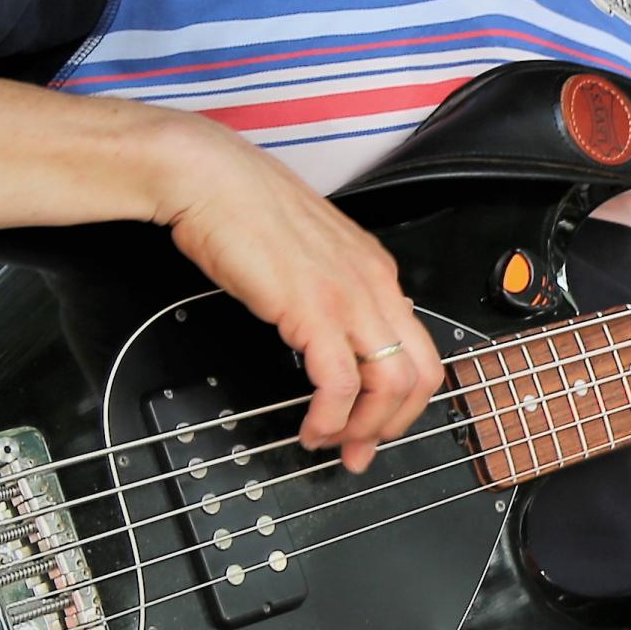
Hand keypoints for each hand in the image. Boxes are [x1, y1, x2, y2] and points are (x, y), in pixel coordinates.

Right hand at [142, 113, 442, 471]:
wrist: (209, 178)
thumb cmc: (246, 210)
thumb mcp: (307, 256)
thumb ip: (330, 292)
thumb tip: (332, 334)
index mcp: (377, 271)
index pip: (419, 348)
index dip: (405, 399)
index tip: (376, 426)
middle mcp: (374, 284)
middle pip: (420, 372)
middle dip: (395, 424)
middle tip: (361, 450)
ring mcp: (348, 296)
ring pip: (390, 382)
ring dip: (364, 427)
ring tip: (332, 444)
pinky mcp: (312, 308)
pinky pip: (340, 380)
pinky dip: (331, 416)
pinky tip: (312, 427)